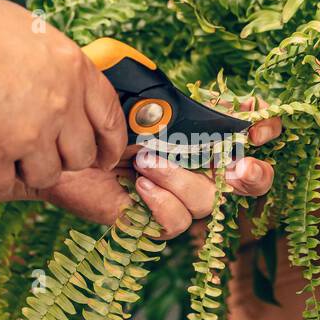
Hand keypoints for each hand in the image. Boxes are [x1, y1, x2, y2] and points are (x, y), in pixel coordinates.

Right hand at [0, 0, 124, 194]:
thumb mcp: (33, 34)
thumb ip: (55, 66)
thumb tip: (62, 84)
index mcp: (75, 69)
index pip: (111, 118)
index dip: (111, 144)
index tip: (105, 157)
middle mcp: (61, 103)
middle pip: (80, 156)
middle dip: (63, 159)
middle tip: (40, 152)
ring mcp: (30, 132)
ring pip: (46, 175)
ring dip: (26, 169)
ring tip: (3, 149)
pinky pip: (2, 184)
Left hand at [27, 116, 282, 236]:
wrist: (55, 145)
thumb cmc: (94, 115)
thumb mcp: (137, 97)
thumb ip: (174, 100)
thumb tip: (214, 108)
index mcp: (201, 129)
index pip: (250, 133)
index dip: (264, 131)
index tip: (259, 124)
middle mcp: (197, 164)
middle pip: (251, 179)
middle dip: (255, 174)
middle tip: (239, 167)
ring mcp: (177, 194)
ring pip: (209, 199)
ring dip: (181, 179)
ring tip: (145, 161)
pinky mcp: (153, 220)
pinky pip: (177, 222)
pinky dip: (162, 203)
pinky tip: (140, 186)